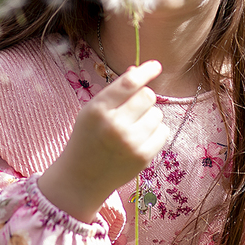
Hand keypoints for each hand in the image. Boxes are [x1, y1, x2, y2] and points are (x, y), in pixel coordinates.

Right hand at [38, 60, 166, 222]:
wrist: (81, 178)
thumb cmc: (87, 138)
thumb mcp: (92, 111)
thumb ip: (115, 92)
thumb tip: (137, 70)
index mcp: (98, 109)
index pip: (129, 83)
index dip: (145, 71)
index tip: (155, 66)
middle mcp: (115, 125)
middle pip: (147, 96)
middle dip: (143, 99)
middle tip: (132, 110)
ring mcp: (131, 142)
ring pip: (157, 114)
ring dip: (149, 117)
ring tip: (132, 129)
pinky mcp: (143, 157)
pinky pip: (163, 132)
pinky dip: (155, 133)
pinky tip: (139, 140)